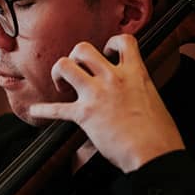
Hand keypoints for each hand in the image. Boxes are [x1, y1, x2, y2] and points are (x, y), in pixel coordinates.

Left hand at [28, 34, 183, 171]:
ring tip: (63, 85)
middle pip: (83, 49)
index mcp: (135, 74)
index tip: (106, 53)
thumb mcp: (153, 98)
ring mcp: (96, 94)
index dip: (111, 43)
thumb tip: (131, 90)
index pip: (124, 41)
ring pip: (64, 66)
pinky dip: (43, 110)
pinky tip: (36, 111)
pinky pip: (55, 109)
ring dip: (58, 73)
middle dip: (75, 57)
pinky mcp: (84, 114)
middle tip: (77, 71)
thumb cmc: (159, 133)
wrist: (153, 153)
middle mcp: (113, 79)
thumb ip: (137, 88)